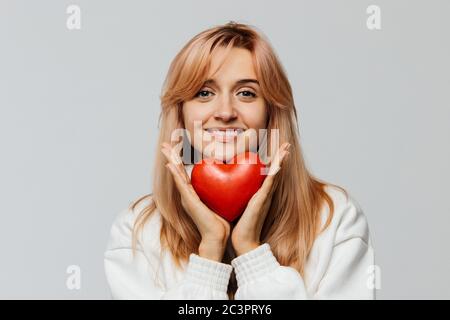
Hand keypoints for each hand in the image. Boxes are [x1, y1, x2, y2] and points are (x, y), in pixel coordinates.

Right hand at [161, 142, 229, 261]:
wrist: (218, 237)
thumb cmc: (222, 221)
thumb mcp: (223, 200)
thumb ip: (223, 189)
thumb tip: (233, 178)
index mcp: (195, 194)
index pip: (186, 173)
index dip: (181, 161)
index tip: (179, 148)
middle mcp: (188, 195)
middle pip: (178, 172)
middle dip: (172, 157)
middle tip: (167, 144)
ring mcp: (187, 198)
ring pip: (176, 175)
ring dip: (171, 161)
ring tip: (165, 149)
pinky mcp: (188, 202)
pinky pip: (181, 184)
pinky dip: (175, 174)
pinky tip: (170, 164)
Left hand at [231, 142, 289, 255]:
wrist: (243, 241)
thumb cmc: (239, 225)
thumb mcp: (237, 204)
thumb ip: (235, 194)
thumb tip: (225, 185)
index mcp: (259, 193)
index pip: (267, 174)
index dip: (272, 161)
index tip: (275, 149)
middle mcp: (265, 193)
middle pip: (275, 171)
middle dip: (280, 157)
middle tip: (286, 144)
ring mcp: (265, 196)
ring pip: (275, 175)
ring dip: (281, 161)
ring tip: (286, 148)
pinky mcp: (262, 201)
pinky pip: (269, 184)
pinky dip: (274, 173)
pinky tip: (277, 164)